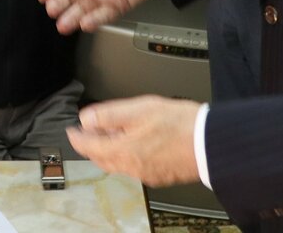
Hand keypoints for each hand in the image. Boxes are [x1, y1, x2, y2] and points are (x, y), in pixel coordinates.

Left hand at [67, 95, 202, 186]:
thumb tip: (86, 118)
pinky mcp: (159, 175)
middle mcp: (132, 167)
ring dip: (109, 151)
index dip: (76, 137)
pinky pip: (134, 167)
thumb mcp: (139, 108)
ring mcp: (146, 173)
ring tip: (111, 134)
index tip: (71, 131)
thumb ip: (109, 114)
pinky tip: (134, 143)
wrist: (211, 143)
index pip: (88, 147)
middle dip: (91, 145)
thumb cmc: (181, 124)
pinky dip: (126, 156)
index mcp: (123, 151)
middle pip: (101, 158)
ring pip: (117, 164)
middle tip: (88, 132)